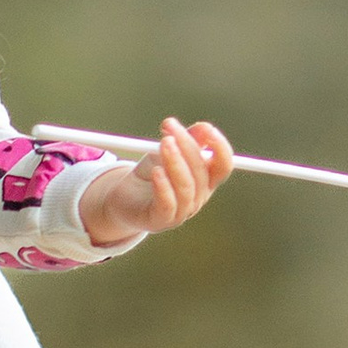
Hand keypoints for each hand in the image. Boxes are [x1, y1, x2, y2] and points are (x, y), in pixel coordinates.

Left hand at [76, 117, 231, 248]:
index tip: (207, 128)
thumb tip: (203, 127)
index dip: (220, 148)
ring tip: (163, 143)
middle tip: (170, 127)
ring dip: (176, 162)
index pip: (223, 165)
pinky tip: (157, 171)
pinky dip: (164, 186)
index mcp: (205, 180)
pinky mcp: (161, 220)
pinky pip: (168, 204)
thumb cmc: (151, 175)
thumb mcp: (167, 152)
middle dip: (188, 145)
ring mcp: (181, 211)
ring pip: (186, 187)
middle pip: (202, 172)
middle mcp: (198, 197)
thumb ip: (185, 140)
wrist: (124, 198)